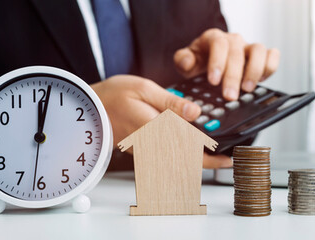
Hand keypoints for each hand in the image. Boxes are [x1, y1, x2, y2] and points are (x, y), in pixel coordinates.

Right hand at [92, 75, 230, 167]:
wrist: (85, 110)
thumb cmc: (111, 96)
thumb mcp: (143, 89)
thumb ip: (171, 102)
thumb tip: (196, 112)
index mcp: (156, 129)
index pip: (189, 147)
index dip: (211, 155)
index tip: (228, 158)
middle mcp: (152, 144)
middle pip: (185, 162)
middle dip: (209, 164)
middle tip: (228, 161)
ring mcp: (147, 150)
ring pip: (176, 163)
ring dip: (196, 162)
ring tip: (217, 157)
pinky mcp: (143, 150)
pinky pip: (166, 158)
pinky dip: (182, 157)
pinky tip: (194, 150)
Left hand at [174, 28, 279, 100]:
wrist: (212, 63)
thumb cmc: (200, 62)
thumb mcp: (187, 62)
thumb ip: (183, 60)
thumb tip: (187, 61)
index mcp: (214, 38)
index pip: (219, 44)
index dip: (218, 62)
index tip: (214, 82)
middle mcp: (234, 40)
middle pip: (237, 52)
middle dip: (234, 76)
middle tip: (230, 96)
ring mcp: (249, 47)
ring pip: (259, 50)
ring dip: (255, 71)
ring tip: (247, 89)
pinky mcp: (262, 55)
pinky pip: (272, 55)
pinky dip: (271, 66)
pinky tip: (262, 80)